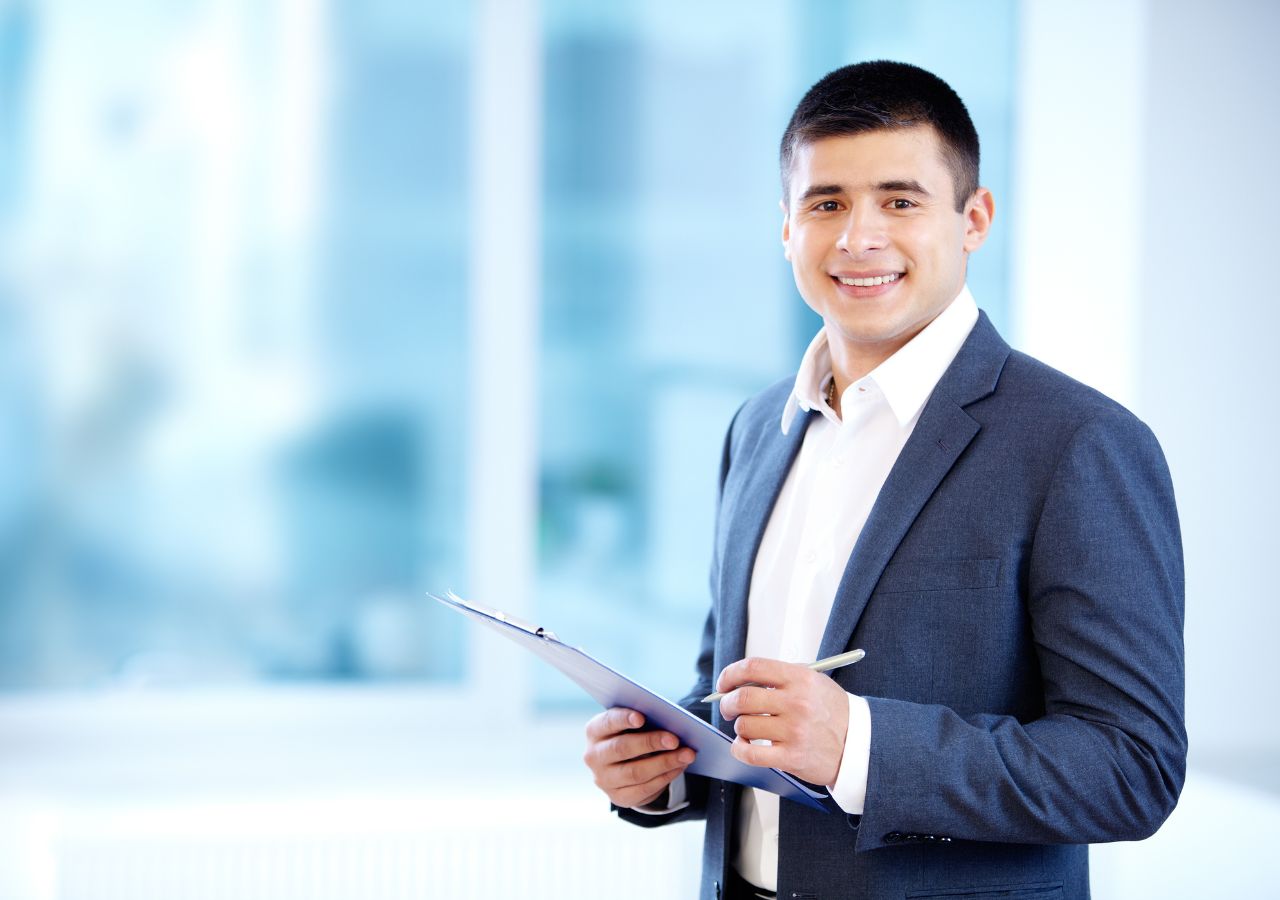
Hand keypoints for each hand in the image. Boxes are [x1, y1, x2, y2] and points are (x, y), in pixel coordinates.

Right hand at [583, 707, 696, 808]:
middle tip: (675, 739)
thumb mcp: (630, 725)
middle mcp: (594, 756)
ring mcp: (603, 779)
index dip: (623, 719)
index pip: (607, 722)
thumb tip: (669, 722)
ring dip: (664, 763)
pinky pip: (644, 789)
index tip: (642, 717)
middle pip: (621, 748)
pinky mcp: (617, 797)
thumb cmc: (631, 735)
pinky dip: (665, 778)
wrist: (623, 765)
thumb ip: (643, 720)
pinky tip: (679, 768)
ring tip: (686, 754)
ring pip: (635, 772)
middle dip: (650, 743)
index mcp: (595, 731)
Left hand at [717, 657, 849, 785]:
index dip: (730, 674)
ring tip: (748, 729)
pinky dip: (740, 750)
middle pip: (743, 698)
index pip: (753, 667)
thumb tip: (739, 682)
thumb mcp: (813, 683)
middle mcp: (797, 702)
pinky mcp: (792, 757)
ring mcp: (794, 731)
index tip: (723, 683)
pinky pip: (751, 753)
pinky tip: (744, 747)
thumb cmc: (832, 713)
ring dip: (739, 728)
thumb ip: (780, 679)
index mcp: (800, 678)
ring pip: (744, 726)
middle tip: (728, 709)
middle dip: (727, 704)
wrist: (859, 744)